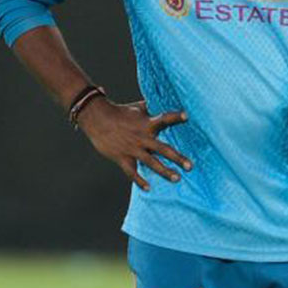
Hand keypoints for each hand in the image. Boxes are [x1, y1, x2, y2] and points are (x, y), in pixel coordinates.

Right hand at [76, 100, 191, 190]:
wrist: (97, 118)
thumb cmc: (119, 111)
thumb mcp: (137, 107)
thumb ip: (151, 107)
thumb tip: (162, 99)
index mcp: (147, 124)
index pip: (164, 119)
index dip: (175, 116)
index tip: (186, 115)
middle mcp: (142, 137)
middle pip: (163, 149)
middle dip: (178, 158)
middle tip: (190, 166)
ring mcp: (132, 149)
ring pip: (151, 163)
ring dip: (165, 171)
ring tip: (177, 178)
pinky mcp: (122, 157)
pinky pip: (132, 172)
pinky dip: (139, 180)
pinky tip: (148, 188)